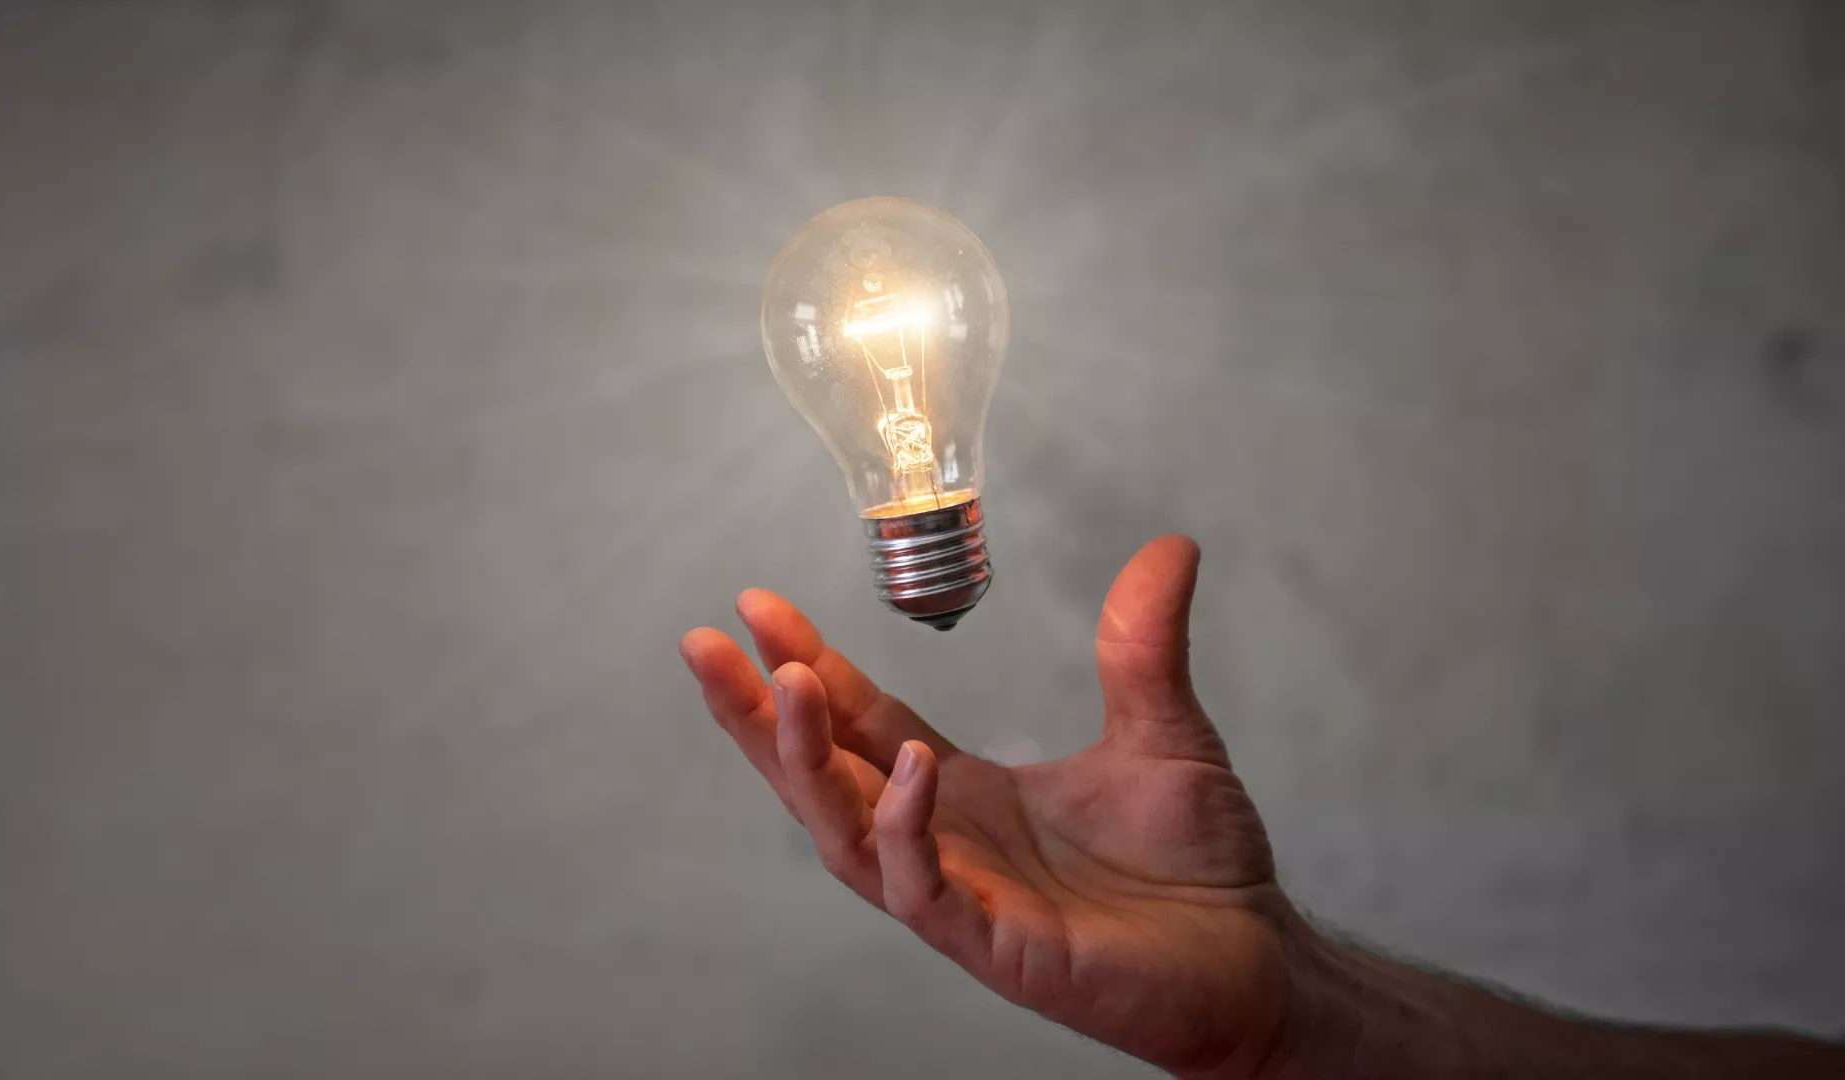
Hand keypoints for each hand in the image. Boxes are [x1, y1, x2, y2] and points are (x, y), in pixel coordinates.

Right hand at [680, 537, 1301, 1077]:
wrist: (1256, 961)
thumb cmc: (1199, 867)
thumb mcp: (1163, 729)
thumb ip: (1142, 644)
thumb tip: (1167, 550)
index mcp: (965, 793)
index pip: (861, 723)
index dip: (807, 667)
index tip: (758, 608)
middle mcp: (944, 841)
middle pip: (820, 777)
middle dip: (757, 714)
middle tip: (707, 646)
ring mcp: (961, 896)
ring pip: (845, 833)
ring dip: (808, 762)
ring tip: (788, 686)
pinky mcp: (995, 944)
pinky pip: (921, 888)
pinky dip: (903, 829)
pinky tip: (906, 765)